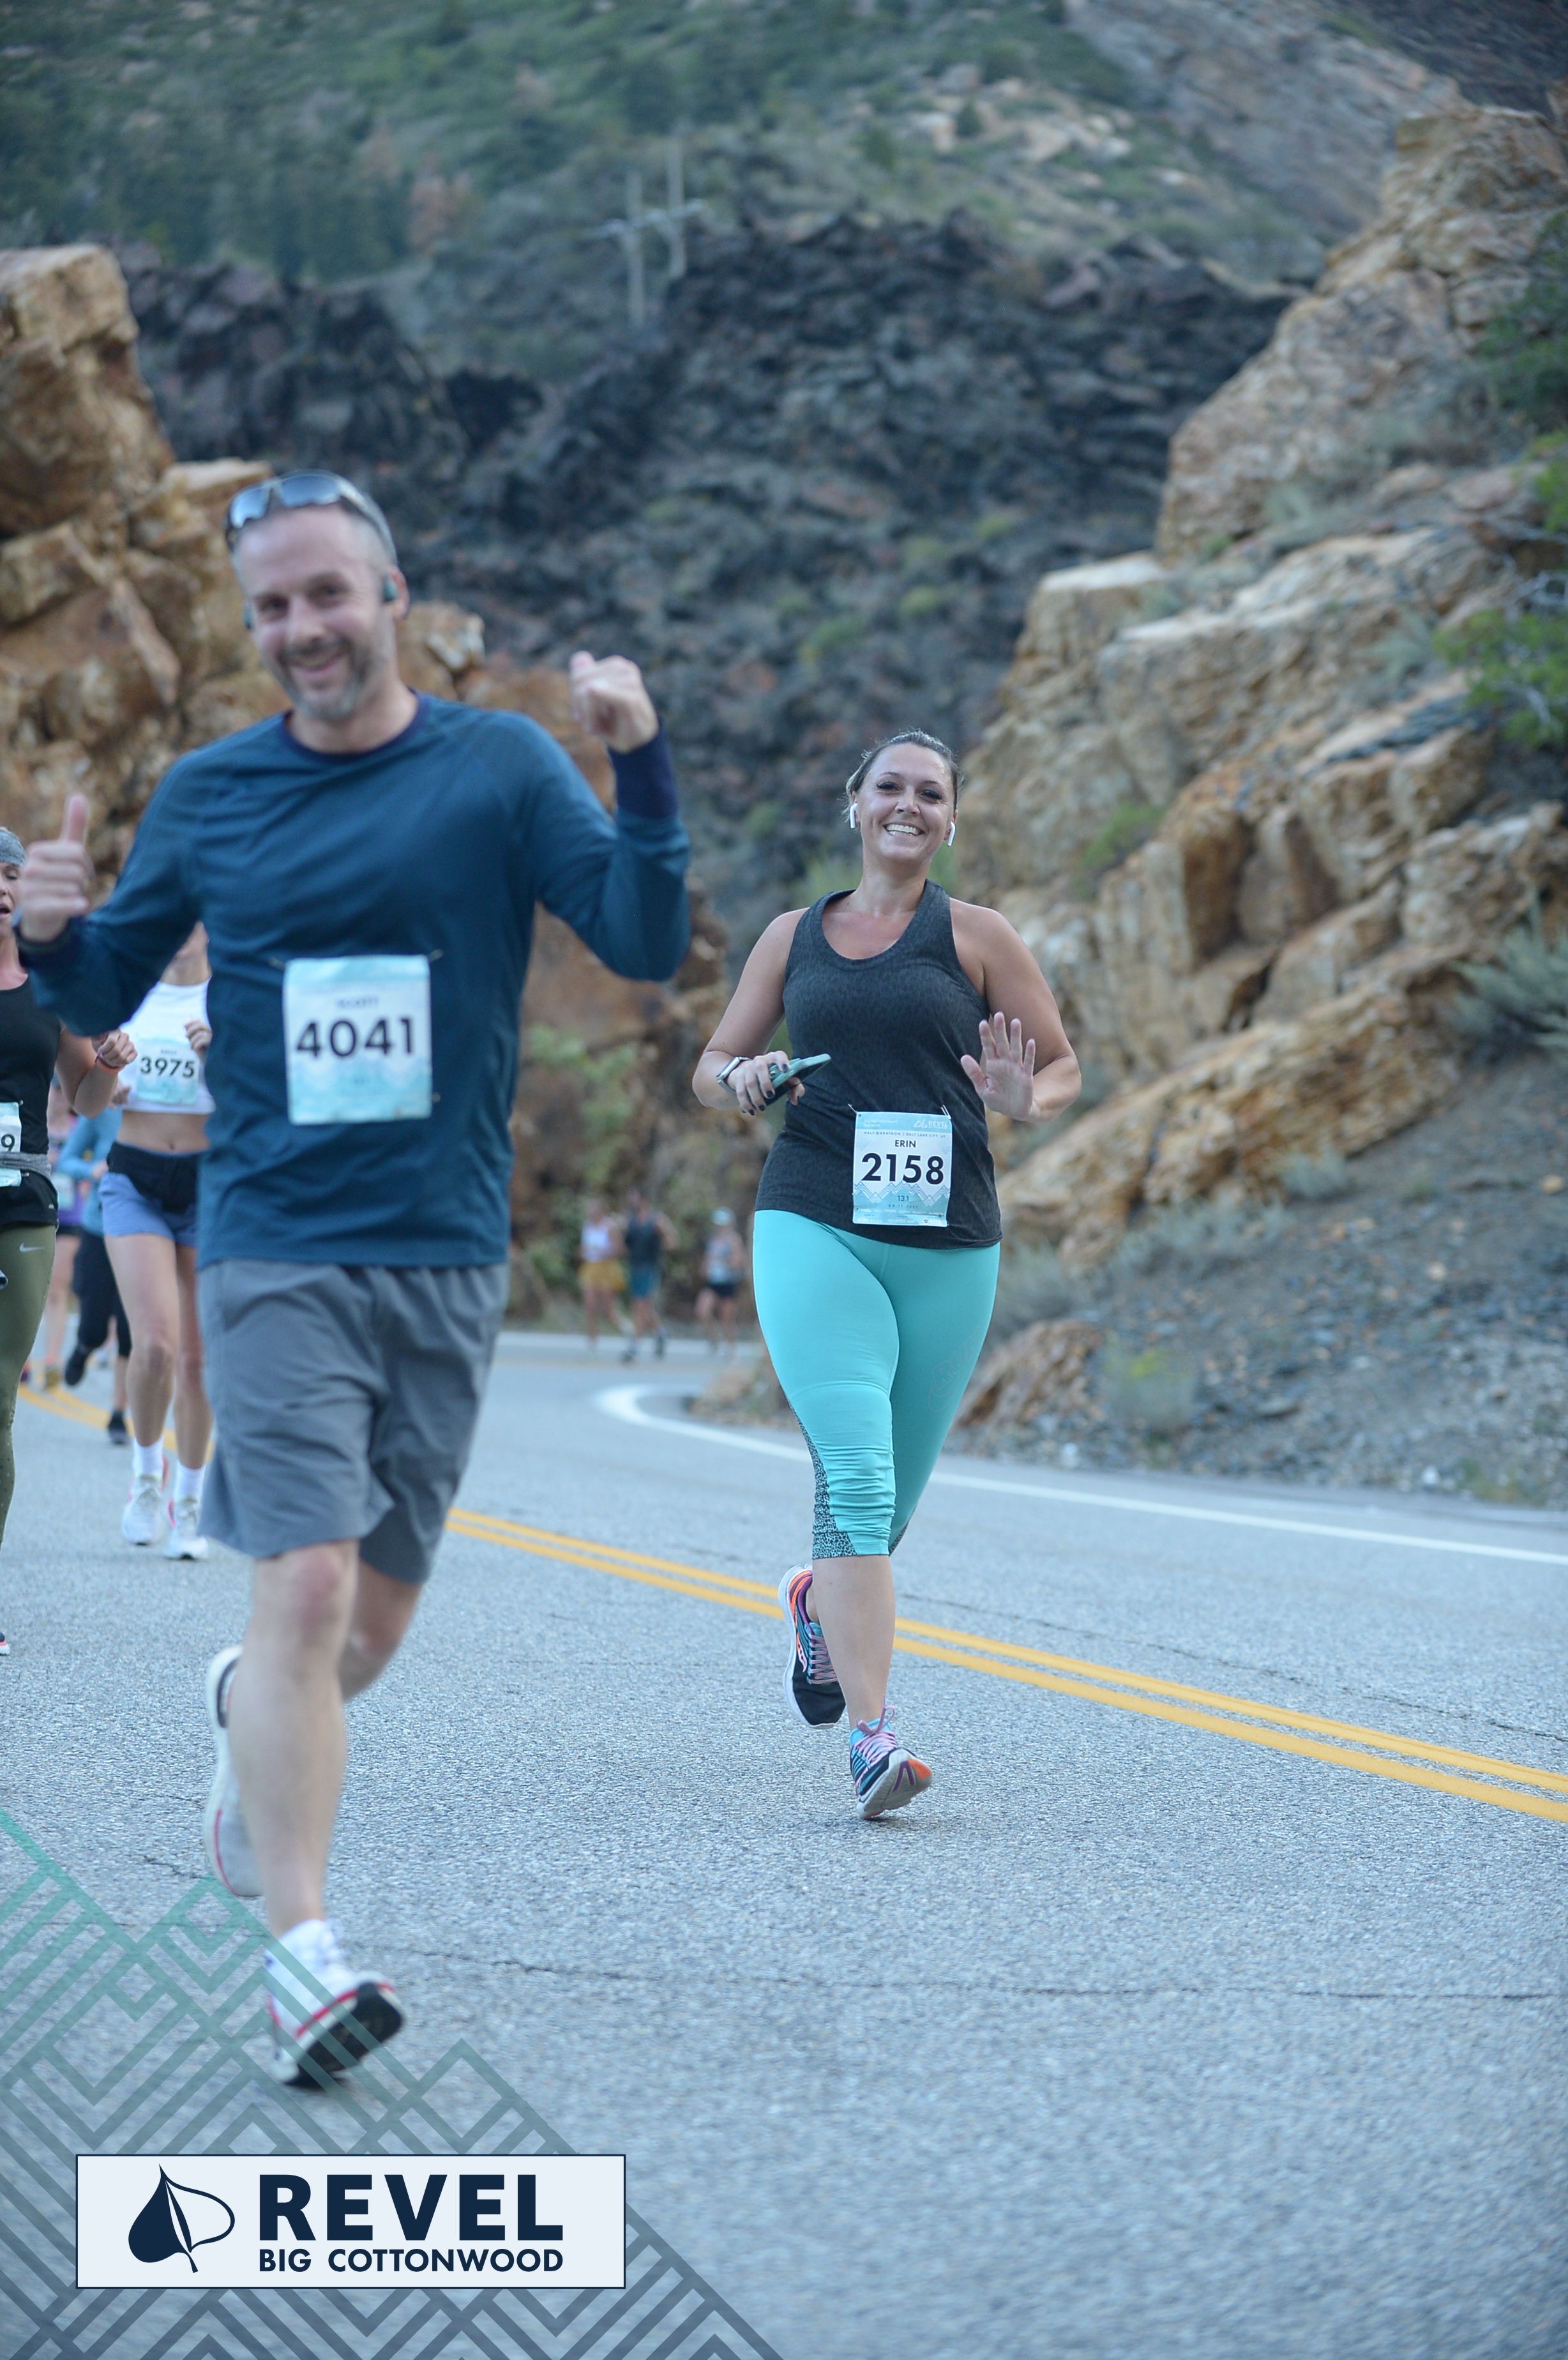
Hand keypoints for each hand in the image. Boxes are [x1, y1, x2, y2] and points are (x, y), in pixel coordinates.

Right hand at [17, 793, 92, 943]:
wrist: (42, 915)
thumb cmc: (57, 879)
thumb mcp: (66, 852)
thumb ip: (74, 826)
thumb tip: (78, 795)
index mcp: (36, 851)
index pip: (78, 853)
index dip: (86, 865)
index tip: (79, 871)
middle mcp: (28, 868)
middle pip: (77, 871)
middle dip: (82, 882)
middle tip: (73, 887)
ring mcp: (28, 890)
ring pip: (73, 888)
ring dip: (77, 895)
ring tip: (66, 897)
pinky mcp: (34, 910)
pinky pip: (66, 904)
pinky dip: (77, 906)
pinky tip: (80, 906)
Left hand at [93, 1029, 135, 1071]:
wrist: (108, 1051)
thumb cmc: (101, 1044)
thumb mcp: (95, 1040)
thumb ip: (96, 1037)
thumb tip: (99, 1037)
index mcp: (115, 1030)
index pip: (112, 1041)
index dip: (104, 1049)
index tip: (99, 1052)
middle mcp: (125, 1035)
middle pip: (117, 1050)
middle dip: (108, 1057)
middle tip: (103, 1057)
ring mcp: (131, 1043)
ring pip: (122, 1057)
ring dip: (112, 1061)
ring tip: (108, 1059)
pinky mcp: (134, 1052)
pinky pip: (127, 1060)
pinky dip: (119, 1063)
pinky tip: (116, 1060)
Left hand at [185, 1016, 211, 1055]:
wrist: (211, 1064)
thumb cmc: (204, 1052)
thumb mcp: (197, 1039)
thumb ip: (193, 1029)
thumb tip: (189, 1017)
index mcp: (210, 1029)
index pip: (200, 1021)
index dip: (191, 1022)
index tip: (184, 1026)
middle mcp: (214, 1031)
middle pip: (200, 1024)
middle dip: (191, 1030)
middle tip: (186, 1036)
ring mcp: (215, 1037)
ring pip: (199, 1033)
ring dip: (192, 1040)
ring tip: (191, 1046)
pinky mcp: (215, 1044)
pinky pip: (202, 1040)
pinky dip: (196, 1044)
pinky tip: (195, 1049)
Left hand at [568, 651, 657, 751]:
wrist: (638, 743)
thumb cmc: (614, 722)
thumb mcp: (591, 701)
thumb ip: (583, 677)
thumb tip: (582, 656)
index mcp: (614, 665)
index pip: (578, 673)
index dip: (574, 696)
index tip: (582, 714)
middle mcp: (622, 666)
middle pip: (579, 680)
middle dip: (579, 705)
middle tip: (588, 724)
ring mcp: (629, 679)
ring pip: (587, 690)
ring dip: (587, 714)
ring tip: (596, 727)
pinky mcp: (632, 697)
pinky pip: (599, 698)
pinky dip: (592, 716)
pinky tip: (596, 730)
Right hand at [721, 1055, 802, 1117]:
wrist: (749, 1071)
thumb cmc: (773, 1076)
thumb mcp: (786, 1079)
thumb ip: (795, 1087)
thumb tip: (794, 1099)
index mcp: (774, 1058)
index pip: (779, 1055)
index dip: (782, 1061)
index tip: (785, 1069)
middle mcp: (760, 1060)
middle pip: (761, 1068)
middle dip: (765, 1083)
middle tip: (770, 1096)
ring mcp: (748, 1068)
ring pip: (750, 1082)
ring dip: (756, 1097)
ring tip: (762, 1108)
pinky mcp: (738, 1077)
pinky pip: (740, 1091)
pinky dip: (745, 1103)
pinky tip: (750, 1111)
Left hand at [961, 1012, 1036, 1119]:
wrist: (1014, 1111)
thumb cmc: (997, 1099)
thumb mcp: (982, 1089)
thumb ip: (974, 1073)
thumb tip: (963, 1057)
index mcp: (993, 1065)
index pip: (988, 1046)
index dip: (985, 1035)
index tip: (982, 1023)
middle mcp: (1005, 1063)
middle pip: (1002, 1043)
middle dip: (1000, 1029)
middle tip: (999, 1014)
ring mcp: (1016, 1068)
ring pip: (1016, 1049)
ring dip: (1016, 1036)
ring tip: (1015, 1021)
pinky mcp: (1026, 1076)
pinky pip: (1028, 1062)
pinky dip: (1029, 1052)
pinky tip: (1030, 1041)